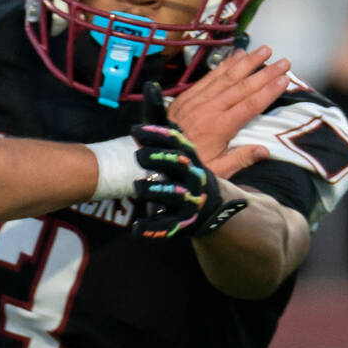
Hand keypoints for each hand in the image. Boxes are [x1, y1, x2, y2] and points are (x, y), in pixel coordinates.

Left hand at [130, 124, 247, 240]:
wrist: (212, 209)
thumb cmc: (185, 178)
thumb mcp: (179, 157)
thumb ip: (161, 142)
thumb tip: (140, 118)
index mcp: (189, 160)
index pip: (174, 142)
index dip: (156, 135)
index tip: (134, 130)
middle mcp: (192, 178)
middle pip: (177, 164)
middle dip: (159, 158)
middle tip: (138, 155)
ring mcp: (188, 201)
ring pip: (173, 194)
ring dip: (154, 190)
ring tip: (137, 187)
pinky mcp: (182, 222)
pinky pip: (166, 226)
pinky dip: (151, 228)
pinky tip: (136, 230)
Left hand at [161, 46, 291, 177]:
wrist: (154, 157)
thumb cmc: (187, 165)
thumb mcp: (216, 171)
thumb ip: (240, 159)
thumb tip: (265, 150)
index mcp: (219, 128)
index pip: (250, 105)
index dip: (268, 91)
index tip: (285, 79)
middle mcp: (208, 109)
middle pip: (242, 87)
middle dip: (265, 73)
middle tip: (284, 61)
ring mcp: (196, 100)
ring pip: (226, 77)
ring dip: (247, 62)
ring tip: (264, 50)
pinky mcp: (186, 96)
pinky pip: (208, 76)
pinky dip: (223, 65)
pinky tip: (236, 55)